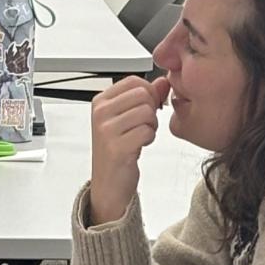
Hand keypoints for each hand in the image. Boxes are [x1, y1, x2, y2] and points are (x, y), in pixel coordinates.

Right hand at [88, 75, 171, 223]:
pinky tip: (138, 146)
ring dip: (151, 126)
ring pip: (147, 112)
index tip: (145, 108)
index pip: (134, 81)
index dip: (149, 93)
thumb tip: (163, 81)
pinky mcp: (116, 147)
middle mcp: (101, 113)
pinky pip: (146, 131)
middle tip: (142, 126)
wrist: (109, 183)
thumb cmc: (118, 149)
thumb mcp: (130, 118)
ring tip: (140, 136)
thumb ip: (147, 97)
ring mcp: (106, 130)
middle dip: (151, 110)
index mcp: (101, 101)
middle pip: (143, 94)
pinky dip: (148, 139)